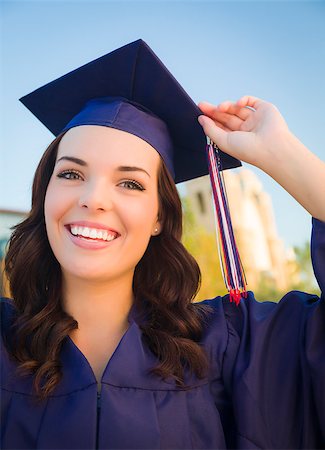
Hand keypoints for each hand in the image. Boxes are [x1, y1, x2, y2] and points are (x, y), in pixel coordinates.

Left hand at [198, 95, 324, 220]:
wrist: (271, 147)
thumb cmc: (248, 149)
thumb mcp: (223, 141)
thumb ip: (211, 130)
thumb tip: (201, 119)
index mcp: (237, 139)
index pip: (221, 127)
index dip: (211, 120)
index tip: (200, 114)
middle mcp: (246, 129)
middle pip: (227, 116)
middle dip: (214, 111)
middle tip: (201, 105)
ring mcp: (255, 119)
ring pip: (237, 108)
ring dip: (227, 106)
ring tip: (220, 107)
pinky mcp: (264, 109)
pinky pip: (251, 101)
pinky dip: (242, 100)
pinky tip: (237, 104)